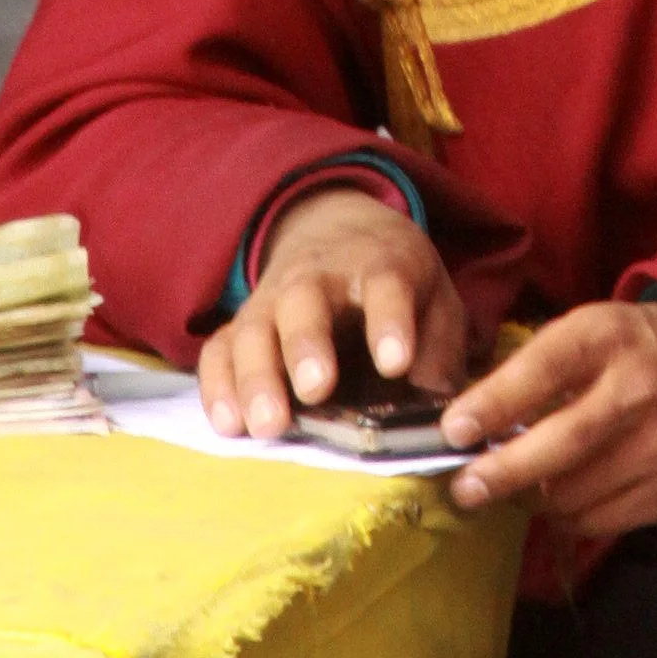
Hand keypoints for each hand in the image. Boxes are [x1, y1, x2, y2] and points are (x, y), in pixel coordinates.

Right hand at [197, 187, 465, 439]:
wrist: (336, 231)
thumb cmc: (397, 283)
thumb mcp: (436, 302)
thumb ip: (439, 351)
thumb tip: (435, 406)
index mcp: (380, 265)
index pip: (386, 286)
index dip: (390, 322)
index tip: (395, 363)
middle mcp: (318, 277)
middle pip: (305, 302)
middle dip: (307, 346)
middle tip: (315, 390)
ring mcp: (271, 299)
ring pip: (254, 330)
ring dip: (256, 377)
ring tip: (267, 426)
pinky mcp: (239, 325)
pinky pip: (218, 351)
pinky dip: (217, 387)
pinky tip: (228, 425)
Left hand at [440, 300, 656, 535]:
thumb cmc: (635, 350)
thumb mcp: (590, 331)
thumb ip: (536, 368)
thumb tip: (469, 420)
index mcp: (608, 338)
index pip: (546, 370)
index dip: (496, 402)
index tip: (455, 430)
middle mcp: (640, 389)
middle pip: (564, 441)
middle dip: (505, 471)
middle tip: (465, 488)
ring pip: (576, 492)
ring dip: (533, 498)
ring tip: (517, 488)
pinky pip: (599, 521)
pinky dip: (567, 517)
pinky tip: (561, 498)